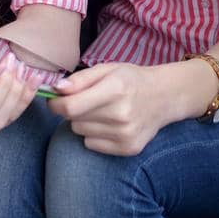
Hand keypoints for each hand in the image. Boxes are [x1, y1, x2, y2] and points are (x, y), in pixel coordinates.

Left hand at [51, 60, 167, 155]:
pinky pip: (92, 145)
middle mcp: (122, 114)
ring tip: (103, 111)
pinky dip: (95, 135)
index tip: (54, 99)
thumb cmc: (131, 80)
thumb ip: (80, 79)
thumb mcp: (107, 69)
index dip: (56, 104)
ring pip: (81, 133)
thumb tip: (56, 89)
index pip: (71, 106)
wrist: (164, 96)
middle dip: (73, 110)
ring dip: (85, 122)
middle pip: (74, 120)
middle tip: (88, 101)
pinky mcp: (129, 148)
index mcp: (116, 89)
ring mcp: (126, 134)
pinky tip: (110, 124)